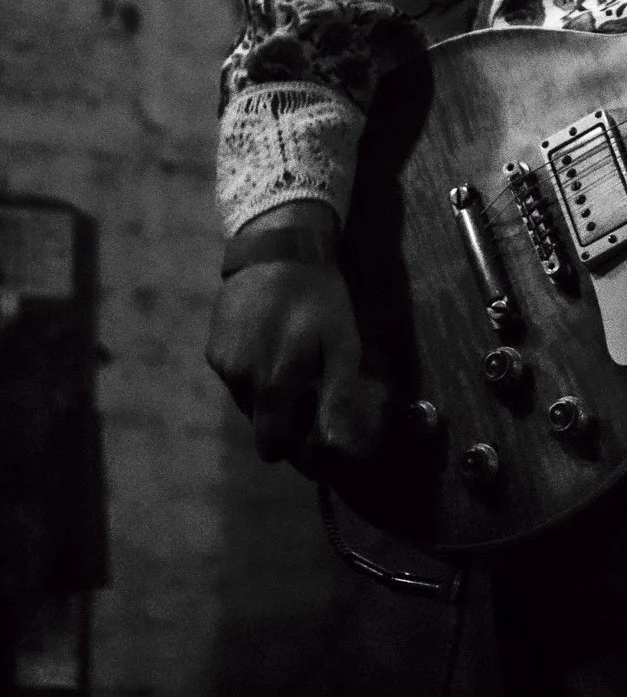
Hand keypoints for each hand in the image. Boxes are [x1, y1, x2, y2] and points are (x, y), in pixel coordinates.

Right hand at [205, 202, 384, 474]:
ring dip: (267, 395)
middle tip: (308, 390)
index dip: (295, 448)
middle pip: (260, 425)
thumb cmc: (319, 297)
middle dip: (283, 419)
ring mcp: (223, 364)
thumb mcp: (342, 344)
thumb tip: (333, 449)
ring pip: (246, 402)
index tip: (314, 434)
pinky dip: (251, 372)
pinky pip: (234, 378)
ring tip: (290, 360)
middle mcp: (241, 380)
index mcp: (274, 383)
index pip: (274, 446)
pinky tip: (268, 343)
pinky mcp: (213, 348)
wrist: (278, 247)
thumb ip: (336, 398)